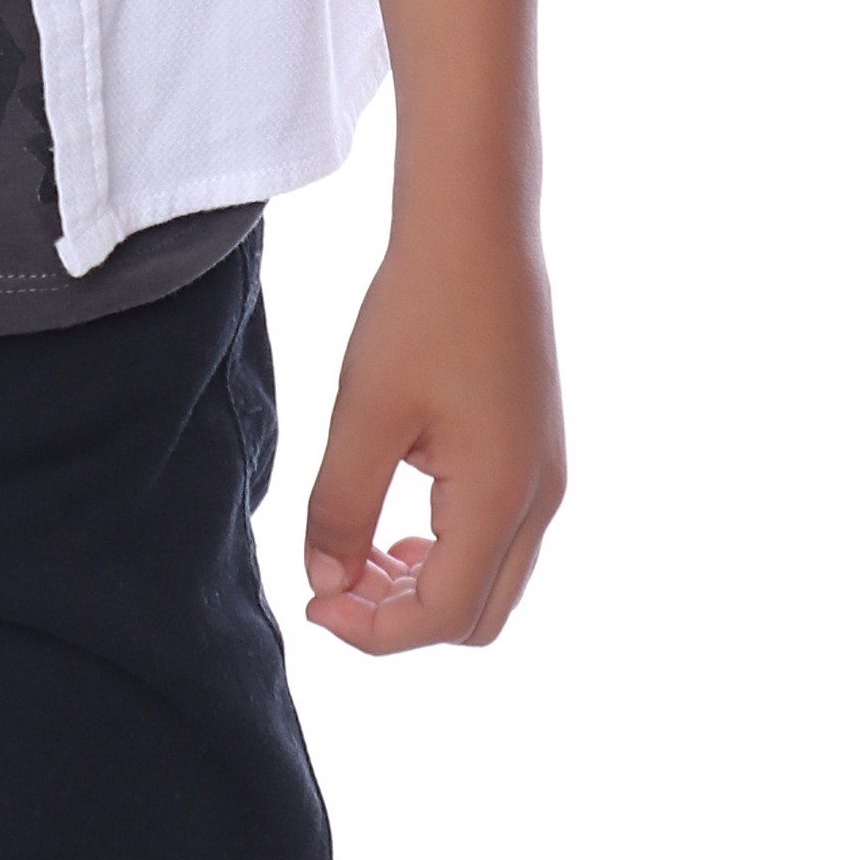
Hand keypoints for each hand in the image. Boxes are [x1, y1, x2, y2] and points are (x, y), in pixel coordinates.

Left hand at [301, 214, 563, 651]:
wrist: (477, 228)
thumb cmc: (419, 311)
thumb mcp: (365, 414)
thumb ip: (341, 508)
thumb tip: (325, 584)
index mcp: (501, 499)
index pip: (442, 616)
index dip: (372, 631)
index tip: (312, 604)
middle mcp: (540, 499)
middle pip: (477, 615)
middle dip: (401, 618)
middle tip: (334, 581)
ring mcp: (547, 474)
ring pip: (493, 578)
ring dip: (425, 584)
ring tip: (360, 551)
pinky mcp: (538, 448)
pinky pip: (501, 534)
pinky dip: (448, 548)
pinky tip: (398, 516)